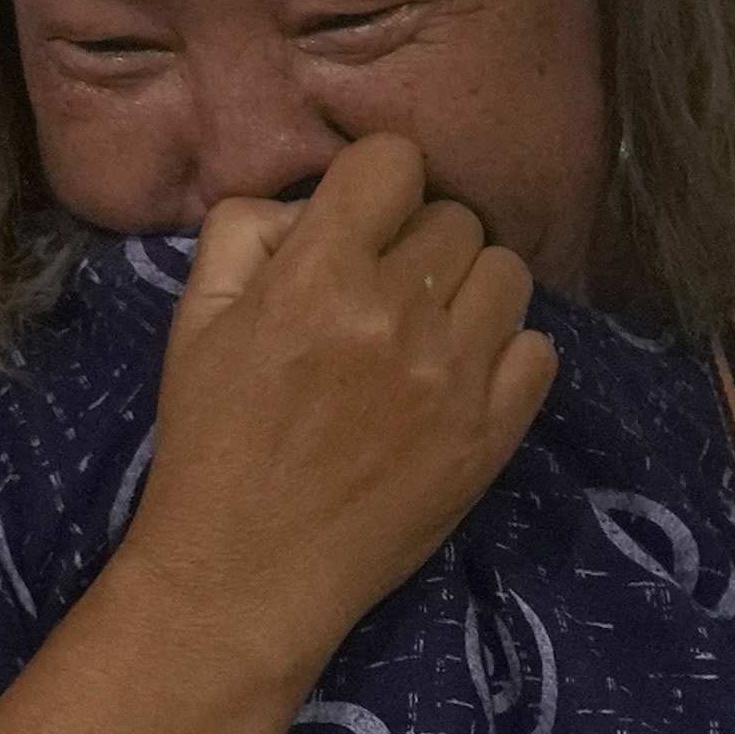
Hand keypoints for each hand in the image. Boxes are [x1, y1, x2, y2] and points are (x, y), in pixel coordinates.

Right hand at [117, 135, 558, 671]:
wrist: (247, 572)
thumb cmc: (213, 442)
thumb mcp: (195, 321)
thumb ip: (247, 232)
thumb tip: (315, 199)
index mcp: (318, 277)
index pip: (395, 160)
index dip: (376, 187)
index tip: (361, 225)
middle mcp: (397, 314)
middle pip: (456, 219)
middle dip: (419, 245)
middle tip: (384, 294)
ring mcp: (456, 375)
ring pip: (507, 272)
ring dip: (469, 292)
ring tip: (427, 334)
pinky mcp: (494, 430)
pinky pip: (539, 347)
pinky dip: (507, 354)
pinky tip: (460, 379)